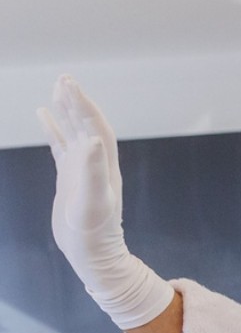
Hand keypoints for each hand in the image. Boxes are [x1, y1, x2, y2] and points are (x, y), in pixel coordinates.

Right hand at [38, 77, 173, 329]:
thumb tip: (93, 140)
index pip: (95, 127)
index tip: (69, 84)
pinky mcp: (70, 178)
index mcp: (104, 165)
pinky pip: (61, 146)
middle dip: (76, 101)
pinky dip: (54, 129)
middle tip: (64, 78)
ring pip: (74, 132)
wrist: (92, 254)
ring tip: (57, 88)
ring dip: (67, 111)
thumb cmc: (94, 232)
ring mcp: (82, 169)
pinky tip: (43, 115)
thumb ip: (93, 171)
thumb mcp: (92, 201)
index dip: (83, 105)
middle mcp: (96, 163)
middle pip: (87, 124)